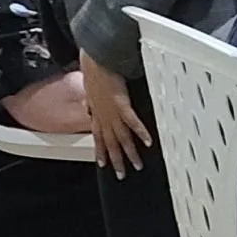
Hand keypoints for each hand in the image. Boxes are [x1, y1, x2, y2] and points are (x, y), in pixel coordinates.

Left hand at [80, 52, 151, 176]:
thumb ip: (91, 103)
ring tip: (137, 165)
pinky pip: (132, 121)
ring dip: (129, 153)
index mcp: (96, 113)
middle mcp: (104, 116)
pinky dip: (140, 132)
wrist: (95, 61)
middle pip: (111, 143)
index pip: (98, 137)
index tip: (102, 164)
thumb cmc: (93, 72)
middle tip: (121, 175)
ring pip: (121, 137)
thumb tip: (89, 108)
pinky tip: (148, 142)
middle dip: (116, 160)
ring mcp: (112, 111)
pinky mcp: (121, 104)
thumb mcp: (89, 91)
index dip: (100, 151)